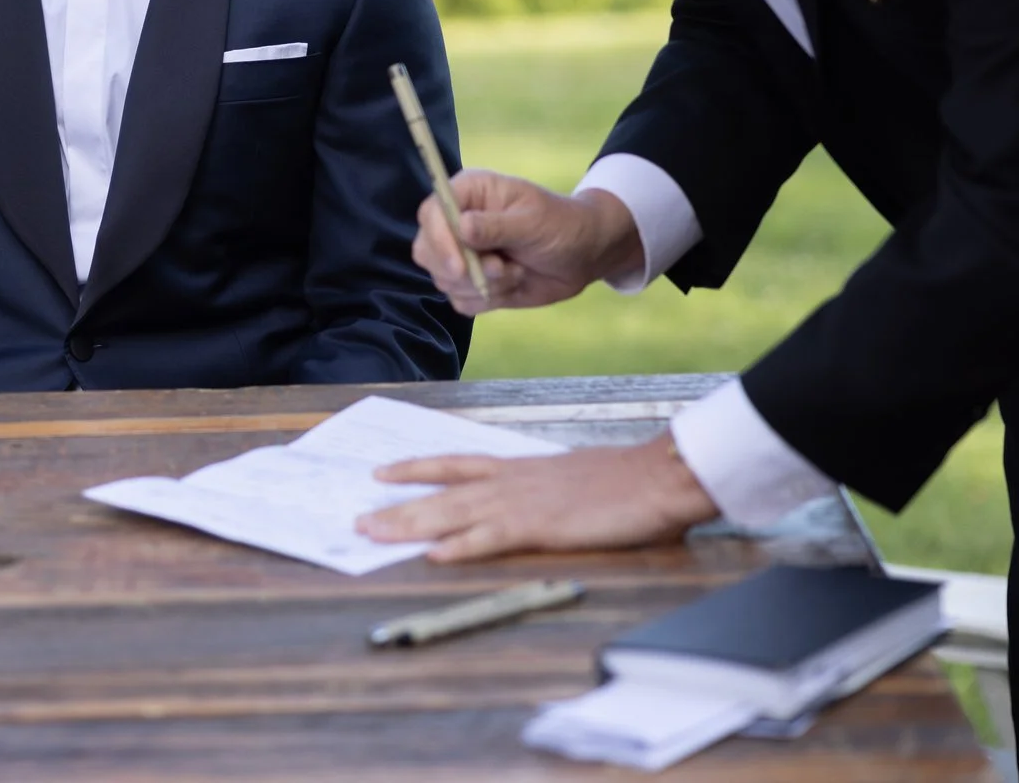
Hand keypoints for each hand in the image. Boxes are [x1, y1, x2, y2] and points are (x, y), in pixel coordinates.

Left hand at [356, 439, 718, 561]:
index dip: (418, 469)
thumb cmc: (630, 481)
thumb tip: (543, 502)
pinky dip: (460, 546)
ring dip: (411, 525)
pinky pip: (491, 537)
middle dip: (398, 506)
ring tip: (373, 534)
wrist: (660, 476)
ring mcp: (524, 501)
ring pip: (454, 513)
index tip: (384, 471)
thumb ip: (552, 490)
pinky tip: (434, 554)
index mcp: (522, 468)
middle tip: (358, 518)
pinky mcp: (541, 526)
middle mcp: (513, 480)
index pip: (457, 464)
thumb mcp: (579, 479)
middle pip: (443, 492)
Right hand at [414, 170, 643, 315]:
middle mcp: (457, 222)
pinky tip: (513, 284)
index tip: (460, 266)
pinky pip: (460, 300)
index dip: (439, 240)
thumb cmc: (562, 225)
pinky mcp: (470, 282)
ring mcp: (461, 254)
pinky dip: (487, 300)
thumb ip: (496, 226)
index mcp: (468, 193)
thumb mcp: (534, 221)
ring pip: (444, 279)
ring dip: (483, 285)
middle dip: (460, 269)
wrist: (584, 255)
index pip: (431, 213)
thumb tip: (462, 227)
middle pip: (427, 250)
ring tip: (516, 272)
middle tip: (501, 270)